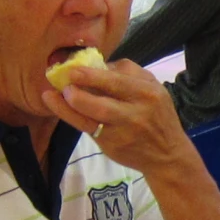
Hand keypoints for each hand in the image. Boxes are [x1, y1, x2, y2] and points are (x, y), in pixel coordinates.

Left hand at [42, 57, 191, 177]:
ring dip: (69, 107)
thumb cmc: (157, 115)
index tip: (73, 69)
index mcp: (148, 94)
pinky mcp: (111, 146)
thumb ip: (129, 73)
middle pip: (102, 103)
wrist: (167, 154)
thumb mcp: (154, 88)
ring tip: (52, 96)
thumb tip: (97, 64)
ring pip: (91, 119)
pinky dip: (72, 118)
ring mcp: (122, 133)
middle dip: (78, 92)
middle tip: (62, 82)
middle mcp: (136, 114)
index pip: (117, 82)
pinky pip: (87, 129)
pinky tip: (61, 108)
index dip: (92, 76)